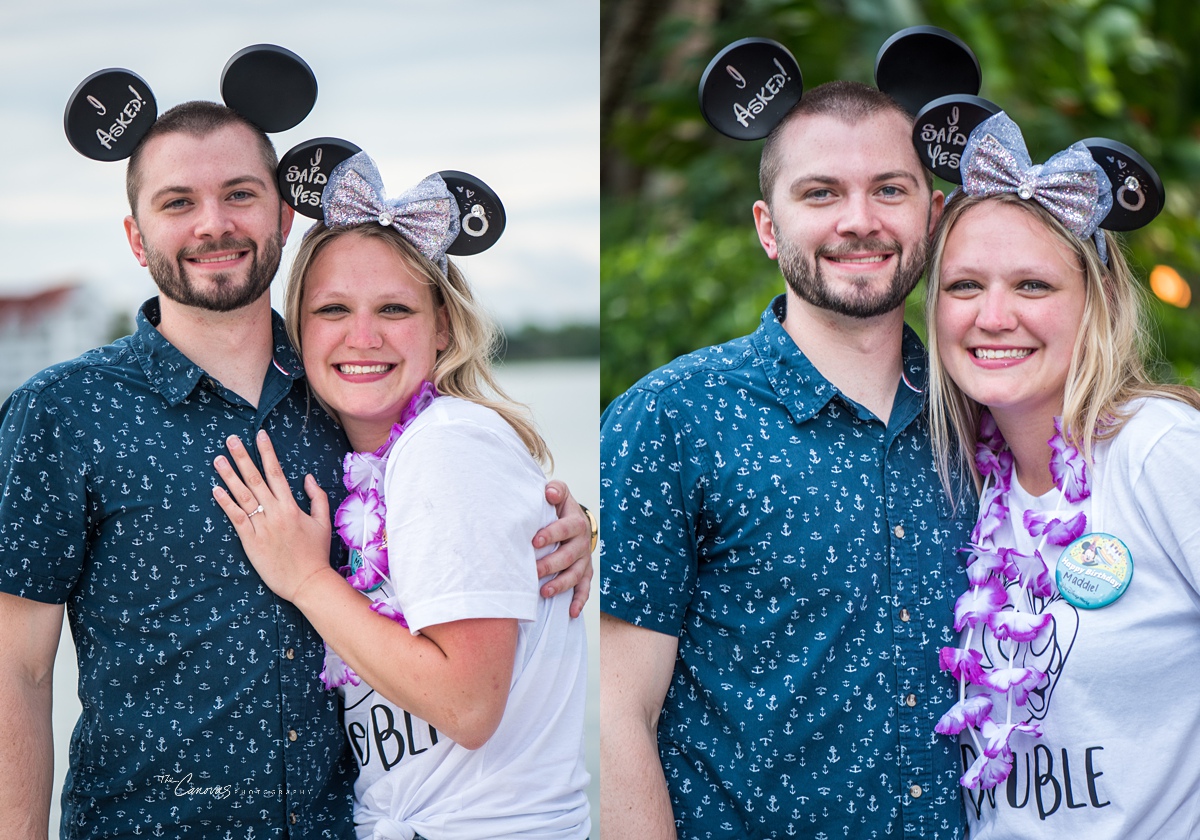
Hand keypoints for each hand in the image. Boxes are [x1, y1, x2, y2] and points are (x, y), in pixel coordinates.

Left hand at [212, 430, 334, 602]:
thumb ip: (317, 497)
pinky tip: (215, 490)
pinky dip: (225, 503)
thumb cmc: (317, 553)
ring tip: (218, 459)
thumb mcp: (323, 522)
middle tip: (231, 439)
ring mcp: (261, 526)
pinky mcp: (251, 541)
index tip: (260, 435)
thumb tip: (307, 477)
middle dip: (242, 457)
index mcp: (292, 506)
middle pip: (255, 479)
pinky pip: (236, 518)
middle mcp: (275, 512)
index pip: (276, 472)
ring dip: (229, 476)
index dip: (267, 452)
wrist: (308, 582)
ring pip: (242, 496)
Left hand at [533, 480, 592, 617]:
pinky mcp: (584, 573)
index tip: (534, 542)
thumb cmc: (559, 509)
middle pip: (569, 555)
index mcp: (576, 522)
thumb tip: (549, 492)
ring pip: (576, 575)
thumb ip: (555, 490)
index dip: (551, 534)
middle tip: (533, 571)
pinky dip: (579, 601)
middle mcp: (582, 542)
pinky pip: (584, 589)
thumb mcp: (559, 494)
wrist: (575, 521)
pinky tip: (571, 613)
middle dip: (551, 564)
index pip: (565, 528)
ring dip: (561, 585)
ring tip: (544, 592)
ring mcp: (584, 560)